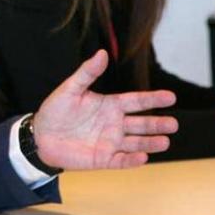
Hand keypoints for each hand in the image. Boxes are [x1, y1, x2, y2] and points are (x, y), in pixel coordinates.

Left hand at [32, 50, 177, 169]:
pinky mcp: (103, 159)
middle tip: (174, 124)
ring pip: (136, 143)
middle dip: (158, 124)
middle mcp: (114, 124)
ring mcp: (110, 142)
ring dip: (150, 143)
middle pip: (141, 124)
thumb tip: (102, 53)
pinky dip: (132, 160)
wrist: (40, 136)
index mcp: (109, 105)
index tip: (170, 97)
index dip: (153, 100)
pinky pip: (121, 160)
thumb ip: (87, 73)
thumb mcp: (70, 89)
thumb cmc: (55, 111)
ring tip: (165, 141)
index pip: (136, 102)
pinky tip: (142, 157)